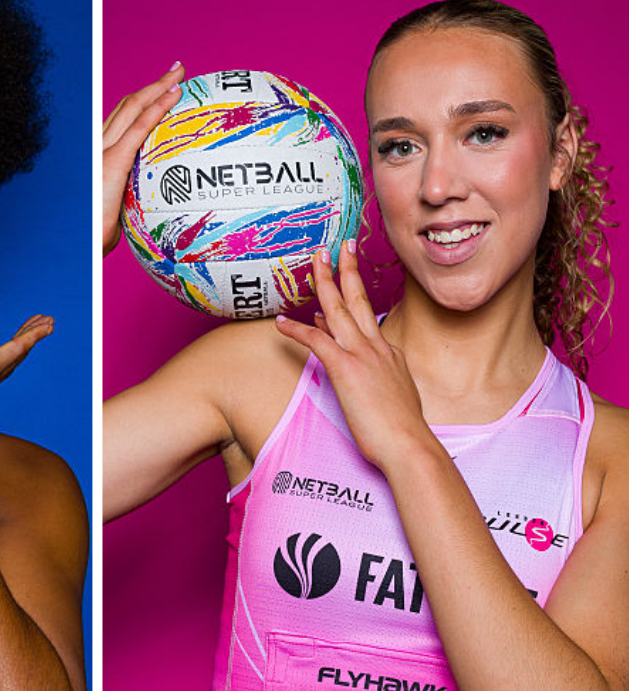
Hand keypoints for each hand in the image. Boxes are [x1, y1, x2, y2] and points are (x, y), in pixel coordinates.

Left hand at [0, 315, 53, 448]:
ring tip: (47, 321)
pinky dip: (32, 336)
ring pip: (19, 350)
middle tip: (42, 328)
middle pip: (13, 358)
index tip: (18, 347)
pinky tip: (43, 326)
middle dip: (26, 342)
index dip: (9, 357)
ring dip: (33, 334)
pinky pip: (17, 346)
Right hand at [102, 62, 183, 257]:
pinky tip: (174, 96)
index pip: (120, 123)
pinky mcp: (112, 161)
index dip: (142, 103)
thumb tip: (153, 219)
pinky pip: (139, 128)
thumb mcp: (113, 222)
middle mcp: (96, 148)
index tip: (163, 91)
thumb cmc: (90, 243)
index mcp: (96, 159)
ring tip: (180, 74)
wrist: (73, 249)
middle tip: (177, 71)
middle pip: (126, 107)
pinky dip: (158, 108)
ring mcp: (102, 152)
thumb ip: (129, 209)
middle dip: (153, 85)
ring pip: (132, 108)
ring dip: (158, 87)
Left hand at [273, 241, 435, 466]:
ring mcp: (363, 356)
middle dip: (347, 268)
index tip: (335, 285)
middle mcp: (377, 348)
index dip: (347, 300)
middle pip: (358, 299)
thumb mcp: (390, 394)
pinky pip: (317, 341)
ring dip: (325, 281)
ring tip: (314, 259)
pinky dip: (297, 330)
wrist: (409, 446)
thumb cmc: (400, 430)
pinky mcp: (346, 369)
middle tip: (337, 244)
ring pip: (339, 309)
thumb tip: (354, 359)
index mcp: (389, 354)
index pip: (364, 319)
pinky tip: (280, 322)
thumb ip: (374, 374)